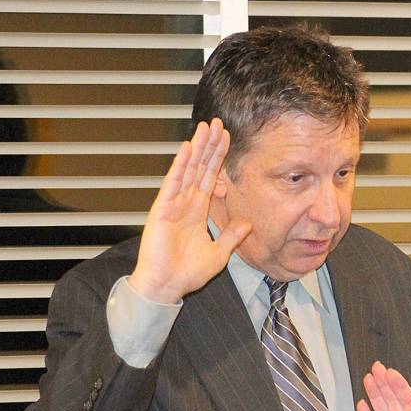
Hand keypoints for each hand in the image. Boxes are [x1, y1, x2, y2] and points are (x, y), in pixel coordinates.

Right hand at [130, 118, 250, 303]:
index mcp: (197, 212)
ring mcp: (173, 204)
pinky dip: (180, 165)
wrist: (166, 286)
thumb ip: (231, 236)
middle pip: (200, 168)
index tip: (226, 139)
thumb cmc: (187, 273)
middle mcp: (185, 203)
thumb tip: (247, 223)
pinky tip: (187, 149)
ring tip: (205, 127)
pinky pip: (173, 183)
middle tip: (217, 123)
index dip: (218, 158)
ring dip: (197, 148)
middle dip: (209, 146)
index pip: (210, 178)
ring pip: (188, 170)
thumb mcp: (219, 254)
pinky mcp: (162, 209)